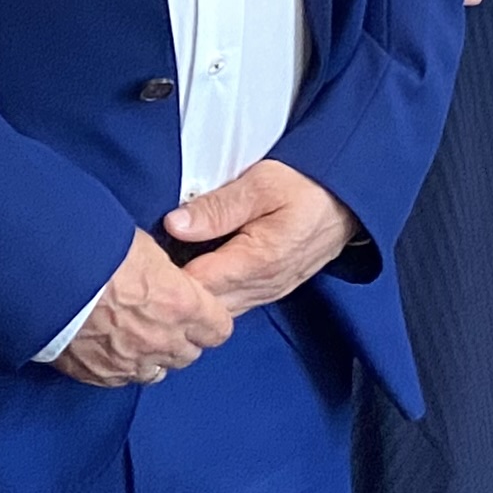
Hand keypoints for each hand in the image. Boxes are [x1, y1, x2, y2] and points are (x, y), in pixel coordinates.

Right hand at [55, 227, 235, 387]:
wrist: (48, 276)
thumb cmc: (97, 250)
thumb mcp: (145, 247)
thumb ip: (166, 271)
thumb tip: (165, 273)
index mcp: (183, 305)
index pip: (219, 329)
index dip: (210, 319)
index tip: (199, 309)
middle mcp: (163, 340)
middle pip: (189, 354)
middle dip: (182, 339)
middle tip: (164, 319)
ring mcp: (131, 362)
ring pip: (157, 372)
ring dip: (152, 356)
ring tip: (135, 335)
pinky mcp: (100, 374)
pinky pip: (123, 379)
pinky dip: (121, 366)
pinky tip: (110, 347)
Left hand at [162, 156, 359, 317]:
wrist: (348, 200)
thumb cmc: (307, 186)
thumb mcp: (261, 183)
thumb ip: (218, 207)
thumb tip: (174, 225)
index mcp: (257, 261)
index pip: (196, 287)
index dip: (166, 278)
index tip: (144, 262)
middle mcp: (261, 287)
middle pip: (204, 305)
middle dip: (176, 293)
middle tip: (147, 270)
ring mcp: (267, 293)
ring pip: (217, 310)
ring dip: (193, 298)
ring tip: (166, 276)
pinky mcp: (270, 291)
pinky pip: (232, 304)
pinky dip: (211, 297)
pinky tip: (194, 279)